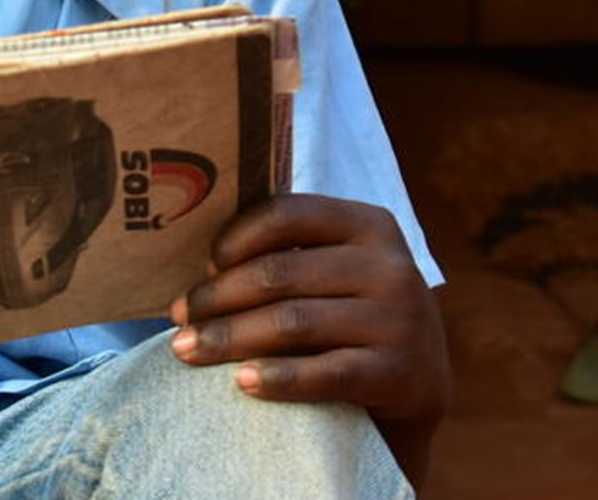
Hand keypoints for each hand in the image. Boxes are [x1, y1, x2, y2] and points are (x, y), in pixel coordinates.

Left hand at [169, 196, 449, 479]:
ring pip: (293, 323)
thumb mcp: (337, 269)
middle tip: (178, 318)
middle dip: (217, 297)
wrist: (419, 382)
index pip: (287, 215)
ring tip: (188, 350)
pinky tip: (242, 382)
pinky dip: (278, 378)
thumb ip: (289, 253)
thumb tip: (200, 264)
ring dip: (230, 338)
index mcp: (369, 224)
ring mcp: (400, 320)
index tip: (203, 265)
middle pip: (280, 273)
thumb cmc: (353, 313)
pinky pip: (326, 374)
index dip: (234, 238)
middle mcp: (390, 266)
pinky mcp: (401, 373)